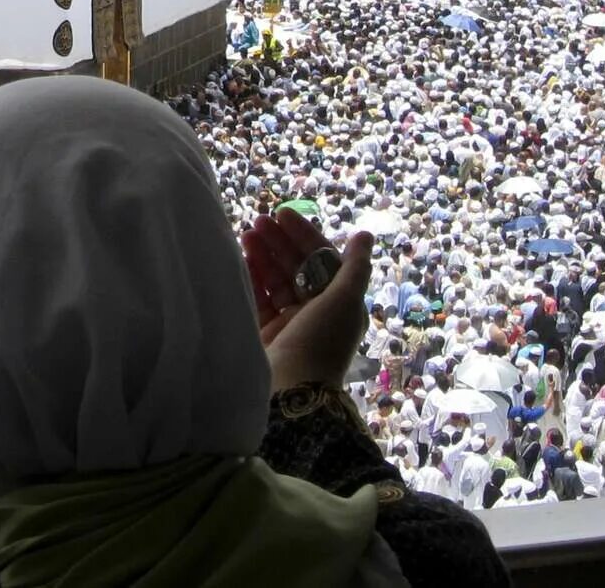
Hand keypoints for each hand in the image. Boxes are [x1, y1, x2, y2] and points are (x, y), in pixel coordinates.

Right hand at [242, 208, 372, 393]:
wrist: (293, 390)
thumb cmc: (322, 341)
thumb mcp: (345, 301)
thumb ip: (354, 266)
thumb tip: (365, 234)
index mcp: (338, 303)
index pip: (320, 259)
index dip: (303, 235)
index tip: (282, 214)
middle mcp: (314, 311)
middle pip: (296, 267)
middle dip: (279, 242)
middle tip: (258, 220)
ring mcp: (288, 323)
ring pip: (275, 281)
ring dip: (262, 256)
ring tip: (245, 233)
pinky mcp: (264, 333)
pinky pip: (257, 300)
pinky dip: (250, 279)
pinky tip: (239, 260)